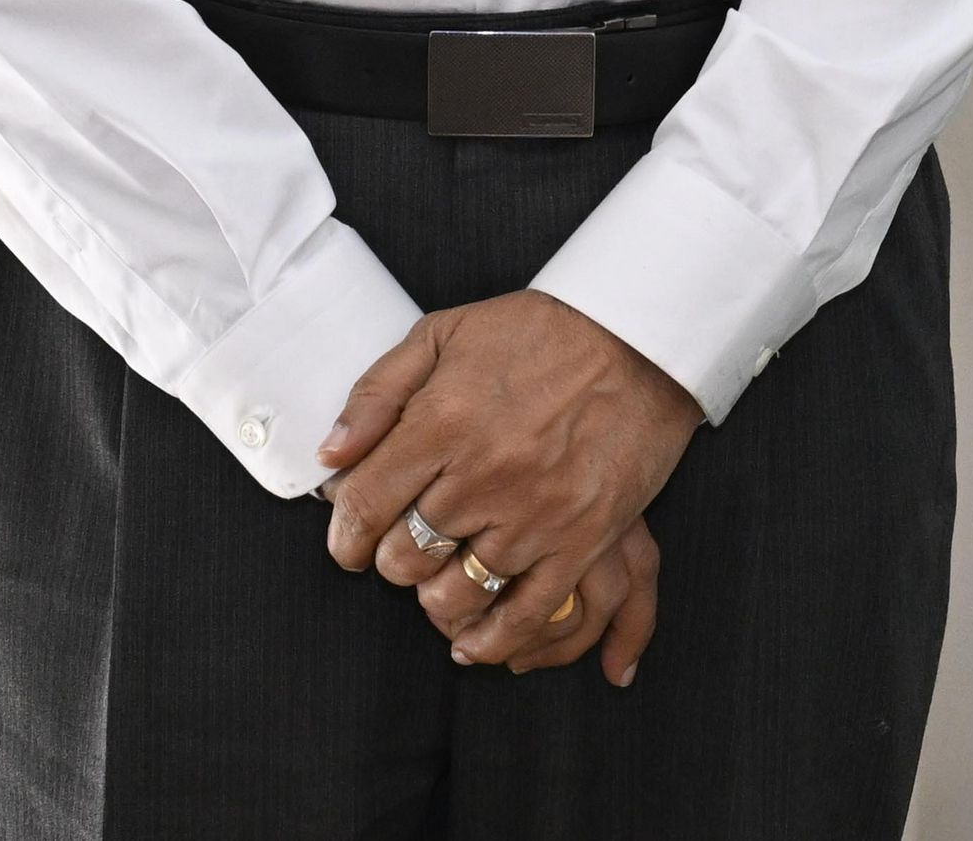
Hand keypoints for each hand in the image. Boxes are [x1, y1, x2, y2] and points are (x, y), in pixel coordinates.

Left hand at [320, 291, 700, 677]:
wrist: (642, 335)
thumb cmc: (541, 331)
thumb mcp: (444, 333)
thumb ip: (377, 392)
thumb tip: (330, 455)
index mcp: (442, 422)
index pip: (362, 506)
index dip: (344, 533)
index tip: (350, 540)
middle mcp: (482, 475)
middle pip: (403, 557)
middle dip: (392, 559)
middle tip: (407, 545)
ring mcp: (534, 513)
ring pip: (455, 592)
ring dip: (436, 596)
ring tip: (441, 580)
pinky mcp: (583, 538)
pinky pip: (526, 613)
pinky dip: (493, 640)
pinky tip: (472, 642)